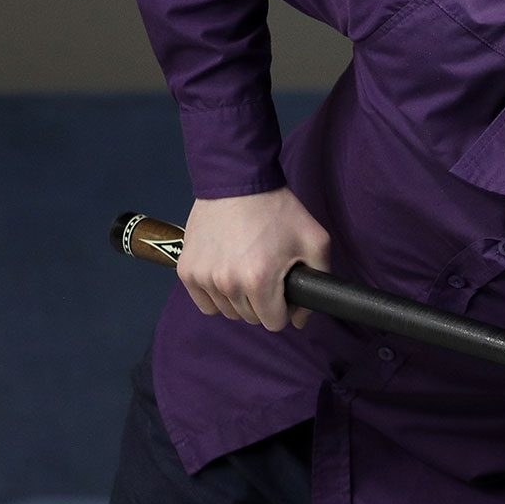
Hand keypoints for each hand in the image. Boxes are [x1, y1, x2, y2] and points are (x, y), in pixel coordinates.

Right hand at [177, 189, 331, 331]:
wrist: (237, 181)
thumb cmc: (278, 210)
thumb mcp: (315, 242)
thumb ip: (318, 283)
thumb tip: (301, 320)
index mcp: (259, 280)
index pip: (274, 322)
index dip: (285, 308)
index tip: (285, 290)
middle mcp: (227, 283)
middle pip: (250, 318)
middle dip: (263, 303)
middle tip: (268, 274)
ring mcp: (203, 277)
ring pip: (227, 311)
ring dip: (240, 299)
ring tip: (247, 269)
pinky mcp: (186, 270)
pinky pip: (204, 303)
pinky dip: (216, 295)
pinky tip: (228, 273)